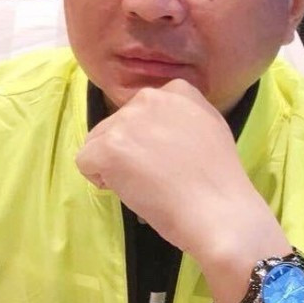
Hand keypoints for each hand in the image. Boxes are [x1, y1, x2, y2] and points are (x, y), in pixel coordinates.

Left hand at [76, 79, 272, 263]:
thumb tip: (157, 128)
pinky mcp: (109, 148)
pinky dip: (98, 179)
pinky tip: (128, 190)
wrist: (218, 211)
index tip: (165, 157)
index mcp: (177, 91)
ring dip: (112, 163)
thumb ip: (183, 116)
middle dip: (128, 149)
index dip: (147, 136)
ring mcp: (127, 122)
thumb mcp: (211, 126)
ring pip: (97, 141)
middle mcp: (150, 98)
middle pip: (117, 123)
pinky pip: (85, 161)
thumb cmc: (219, 181)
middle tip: (155, 176)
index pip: (142, 109)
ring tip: (144, 185)